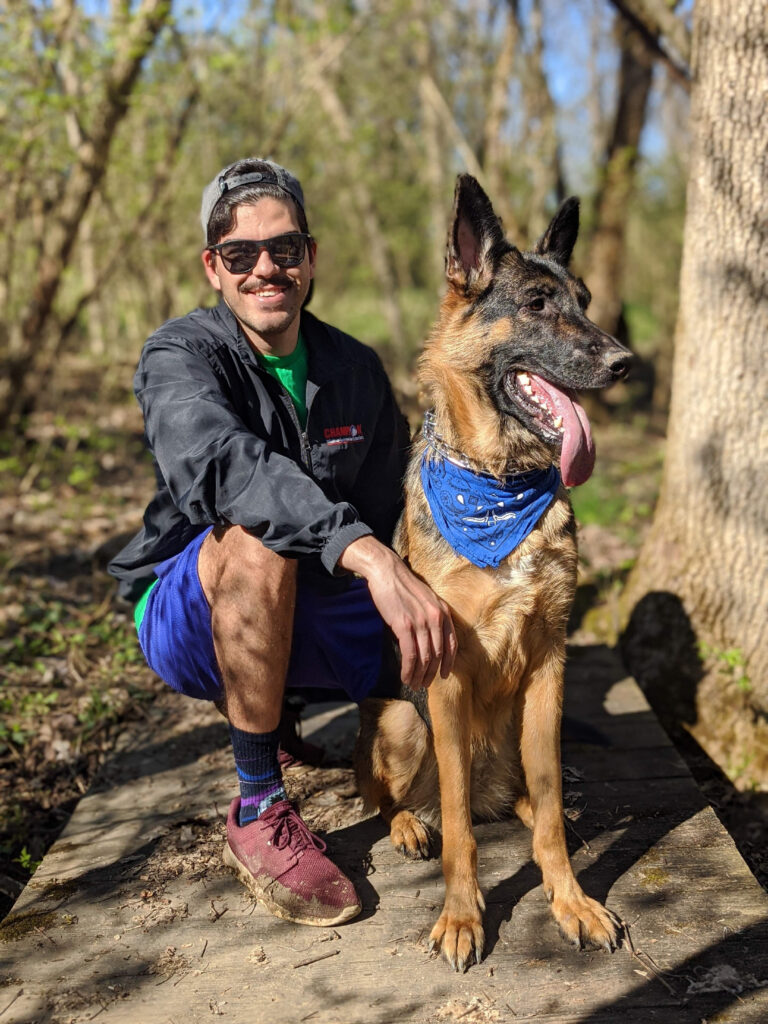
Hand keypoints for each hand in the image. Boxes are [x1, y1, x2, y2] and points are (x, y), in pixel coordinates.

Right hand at [338, 536, 456, 689]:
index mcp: (443, 612)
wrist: (386, 571)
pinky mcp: (403, 626)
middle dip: (432, 673)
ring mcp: (420, 622)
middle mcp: (435, 618)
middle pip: (437, 654)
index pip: (452, 644)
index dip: (448, 663)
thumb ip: (431, 617)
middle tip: (424, 684)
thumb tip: (429, 640)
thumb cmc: (403, 585)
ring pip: (424, 658)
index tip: (445, 675)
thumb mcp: (426, 599)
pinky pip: (410, 655)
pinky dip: (408, 669)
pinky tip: (405, 676)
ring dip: (419, 675)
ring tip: (414, 684)